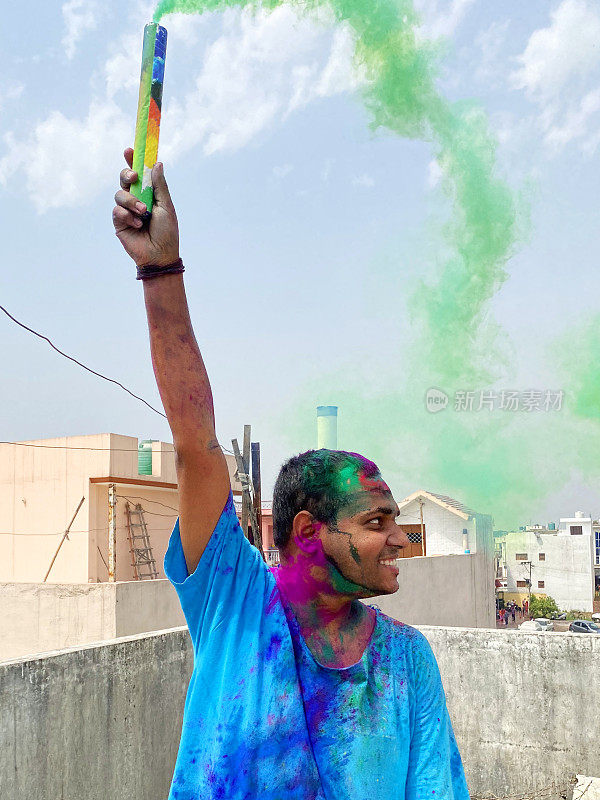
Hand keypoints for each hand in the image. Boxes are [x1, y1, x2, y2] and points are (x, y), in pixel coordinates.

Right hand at [112, 148, 179, 267]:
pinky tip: (138, 225)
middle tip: (134, 178)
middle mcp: (135, 199)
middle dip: (127, 175)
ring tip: (143, 213)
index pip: (139, 174)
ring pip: (119, 194)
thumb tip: (157, 164)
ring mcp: (126, 210)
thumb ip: (160, 186)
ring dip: (132, 202)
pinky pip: (117, 211)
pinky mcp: (119, 222)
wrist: (160, 255)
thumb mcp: (166, 206)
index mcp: (148, 193)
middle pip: (124, 179)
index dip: (133, 161)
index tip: (130, 150)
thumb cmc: (167, 232)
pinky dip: (128, 216)